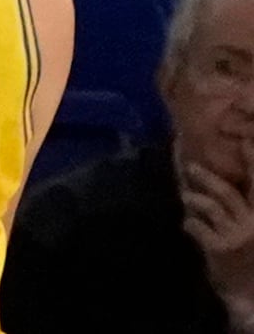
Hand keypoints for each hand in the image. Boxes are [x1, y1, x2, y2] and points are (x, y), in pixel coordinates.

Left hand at [182, 155, 253, 303]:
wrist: (252, 295)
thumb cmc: (252, 257)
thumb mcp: (252, 228)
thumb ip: (245, 204)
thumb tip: (222, 177)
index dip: (253, 160)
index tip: (245, 139)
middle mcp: (253, 222)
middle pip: (228, 193)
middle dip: (208, 178)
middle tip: (190, 166)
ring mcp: (236, 235)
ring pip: (210, 207)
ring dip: (194, 199)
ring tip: (186, 196)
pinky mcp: (220, 248)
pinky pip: (198, 227)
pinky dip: (191, 223)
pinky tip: (190, 225)